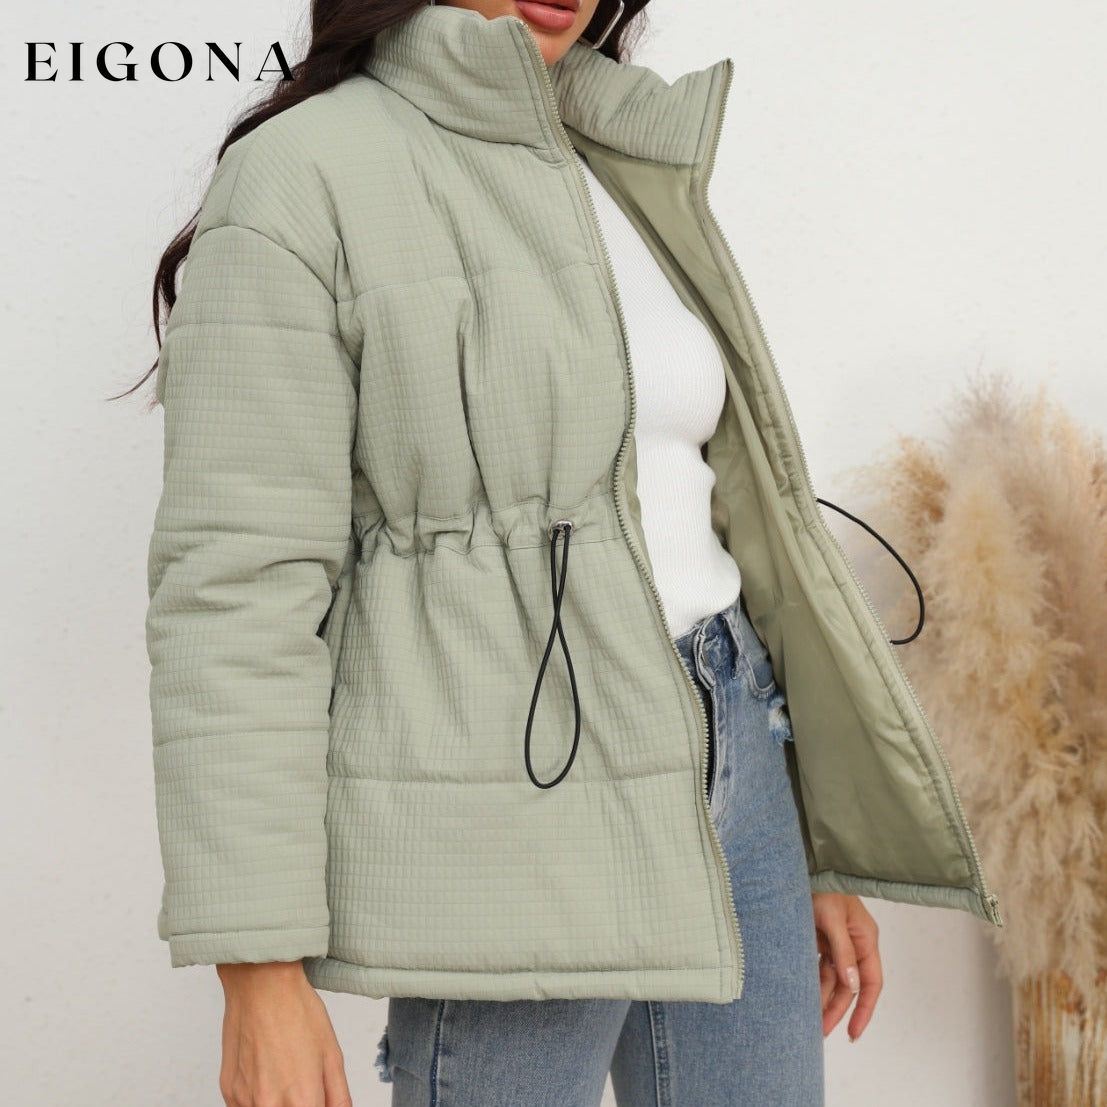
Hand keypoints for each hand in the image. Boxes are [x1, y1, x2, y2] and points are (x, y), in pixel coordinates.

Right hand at [217, 960, 351, 1106]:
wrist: (261, 985)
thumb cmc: (296, 1010)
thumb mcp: (332, 1052)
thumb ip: (338, 1096)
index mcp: (301, 1097)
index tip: (319, 1099)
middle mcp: (269, 1105)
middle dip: (299, 1105)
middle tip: (303, 1084)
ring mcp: (244, 1100)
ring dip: (278, 1103)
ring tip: (284, 1075)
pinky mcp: (228, 1092)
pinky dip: (258, 1099)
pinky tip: (267, 1073)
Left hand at [811, 893, 881, 1041]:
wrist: (806, 867)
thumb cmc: (823, 887)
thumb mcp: (833, 918)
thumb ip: (842, 952)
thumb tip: (853, 985)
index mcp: (866, 940)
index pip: (871, 983)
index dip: (864, 1010)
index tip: (854, 1033)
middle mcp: (854, 944)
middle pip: (849, 986)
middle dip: (836, 1009)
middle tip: (821, 1032)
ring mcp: (836, 942)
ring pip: (833, 979)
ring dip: (823, 998)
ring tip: (809, 1020)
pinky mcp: (820, 938)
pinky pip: (819, 967)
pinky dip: (813, 981)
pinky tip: (804, 996)